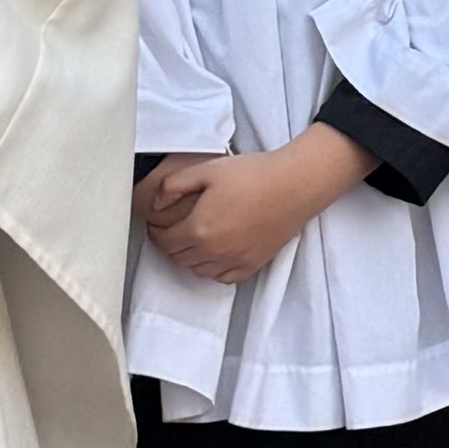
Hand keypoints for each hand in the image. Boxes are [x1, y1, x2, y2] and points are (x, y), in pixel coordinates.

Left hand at [142, 129, 368, 287]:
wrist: (294, 185)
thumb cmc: (253, 174)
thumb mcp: (206, 170)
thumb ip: (173, 186)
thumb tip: (156, 203)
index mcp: (198, 229)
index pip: (163, 241)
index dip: (155, 233)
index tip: (156, 225)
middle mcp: (213, 251)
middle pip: (178, 258)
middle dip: (170, 244)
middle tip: (171, 231)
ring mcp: (234, 260)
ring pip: (198, 270)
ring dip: (189, 258)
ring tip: (192, 241)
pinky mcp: (252, 264)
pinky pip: (223, 278)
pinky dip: (213, 269)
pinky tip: (214, 255)